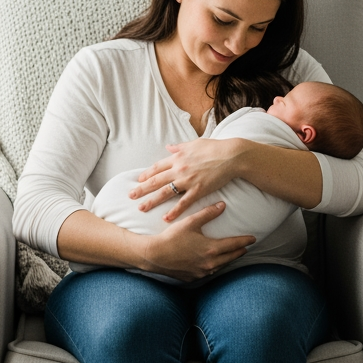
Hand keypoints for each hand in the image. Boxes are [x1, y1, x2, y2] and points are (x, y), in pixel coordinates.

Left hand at [130, 137, 247, 221]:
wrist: (232, 156)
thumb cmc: (214, 147)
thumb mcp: (194, 143)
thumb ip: (180, 147)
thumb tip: (169, 147)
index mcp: (178, 157)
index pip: (157, 167)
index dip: (147, 174)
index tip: (138, 180)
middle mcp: (179, 169)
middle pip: (156, 180)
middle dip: (142, 189)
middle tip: (131, 196)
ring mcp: (188, 180)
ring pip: (165, 192)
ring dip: (152, 201)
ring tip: (141, 208)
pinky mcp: (199, 190)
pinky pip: (184, 203)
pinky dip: (174, 211)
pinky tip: (166, 218)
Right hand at [140, 201, 254, 280]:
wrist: (155, 255)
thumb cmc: (172, 237)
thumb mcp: (190, 222)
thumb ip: (208, 214)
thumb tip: (222, 205)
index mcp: (212, 249)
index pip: (234, 245)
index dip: (245, 241)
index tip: (253, 238)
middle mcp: (210, 263)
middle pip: (230, 257)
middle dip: (239, 252)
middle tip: (246, 247)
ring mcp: (201, 272)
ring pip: (220, 266)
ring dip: (227, 260)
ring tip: (232, 255)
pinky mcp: (193, 277)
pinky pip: (208, 272)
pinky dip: (214, 267)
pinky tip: (213, 263)